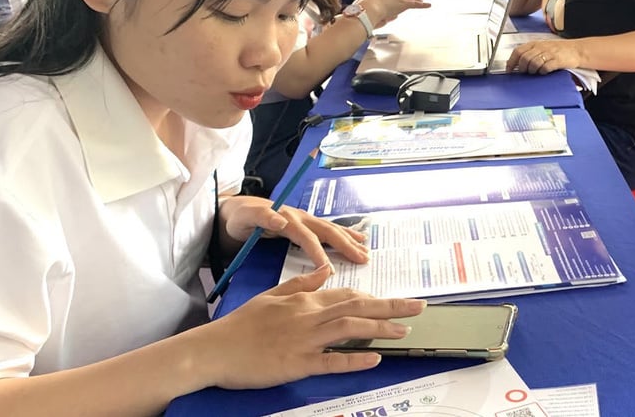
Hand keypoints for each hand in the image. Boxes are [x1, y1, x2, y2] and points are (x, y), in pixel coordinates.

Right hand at [193, 266, 427, 388]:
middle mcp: (309, 317)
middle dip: (391, 307)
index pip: (349, 295)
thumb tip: (326, 270)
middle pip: (357, 308)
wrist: (214, 349)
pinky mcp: (297, 364)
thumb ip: (302, 285)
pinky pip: (331, 360)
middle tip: (419, 308)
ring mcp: (304, 341)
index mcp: (305, 301)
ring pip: (350, 329)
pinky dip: (354, 358)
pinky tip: (374, 358)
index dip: (377, 298)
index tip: (399, 300)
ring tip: (404, 331)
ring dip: (380, 329)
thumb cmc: (242, 324)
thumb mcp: (273, 296)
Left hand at [220, 196, 369, 268]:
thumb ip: (261, 217)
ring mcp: (305, 220)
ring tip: (365, 251)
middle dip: (346, 245)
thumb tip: (280, 220)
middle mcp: (300, 217)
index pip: (306, 238)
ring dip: (349, 240)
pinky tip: (356, 239)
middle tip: (362, 259)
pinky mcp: (306, 224)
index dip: (319, 253)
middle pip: (327, 231)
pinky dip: (345, 235)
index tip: (330, 270)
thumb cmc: (240, 218)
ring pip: (331, 230)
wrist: (236, 210)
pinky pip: (329, 230)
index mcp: (287, 219)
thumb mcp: (244, 217)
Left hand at [506, 39, 582, 73]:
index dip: (511, 62)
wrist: (576, 50)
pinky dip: (543, 71)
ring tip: (536, 72)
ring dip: (532, 70)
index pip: (518, 51)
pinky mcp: (558, 61)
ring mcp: (550, 54)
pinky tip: (544, 72)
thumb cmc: (559, 50)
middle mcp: (541, 47)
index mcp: (535, 44)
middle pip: (525, 59)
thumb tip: (516, 63)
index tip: (509, 69)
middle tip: (524, 73)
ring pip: (534, 63)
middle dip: (522, 68)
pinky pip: (546, 67)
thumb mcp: (543, 47)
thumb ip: (530, 53)